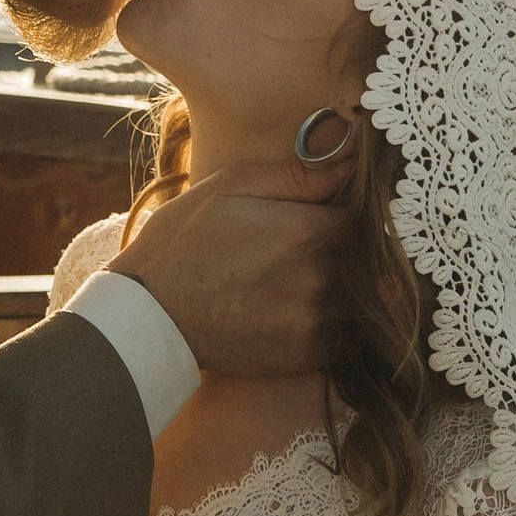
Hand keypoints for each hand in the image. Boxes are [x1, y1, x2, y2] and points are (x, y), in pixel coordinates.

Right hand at [107, 125, 354, 378]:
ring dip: (340, 290)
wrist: (150, 316)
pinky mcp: (307, 355)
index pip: (366, 217)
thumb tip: (354, 159)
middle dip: (346, 253)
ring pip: (357, 298)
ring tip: (290, 283)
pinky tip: (288, 312)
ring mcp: (315, 320)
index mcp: (306, 230)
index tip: (327, 218)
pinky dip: (326, 323)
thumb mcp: (232, 187)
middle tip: (301, 253)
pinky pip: (341, 335)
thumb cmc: (185, 241)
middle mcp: (319, 277)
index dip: (351, 216)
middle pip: (366, 259)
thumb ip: (300, 176)